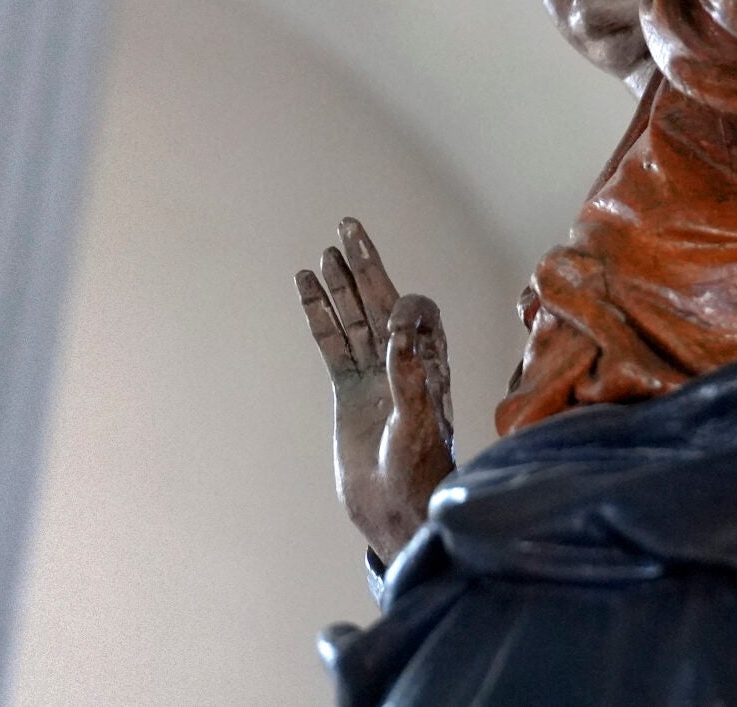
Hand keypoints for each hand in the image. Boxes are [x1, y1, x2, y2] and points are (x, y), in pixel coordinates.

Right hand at [295, 218, 455, 561]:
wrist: (395, 510)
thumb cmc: (419, 472)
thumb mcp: (418, 425)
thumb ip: (410, 378)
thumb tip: (399, 332)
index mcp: (429, 366)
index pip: (417, 315)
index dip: (404, 306)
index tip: (393, 318)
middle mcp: (402, 362)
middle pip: (381, 301)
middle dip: (366, 265)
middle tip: (349, 227)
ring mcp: (372, 373)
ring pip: (353, 317)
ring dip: (340, 285)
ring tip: (326, 252)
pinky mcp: (348, 389)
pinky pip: (331, 342)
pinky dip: (318, 314)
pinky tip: (307, 288)